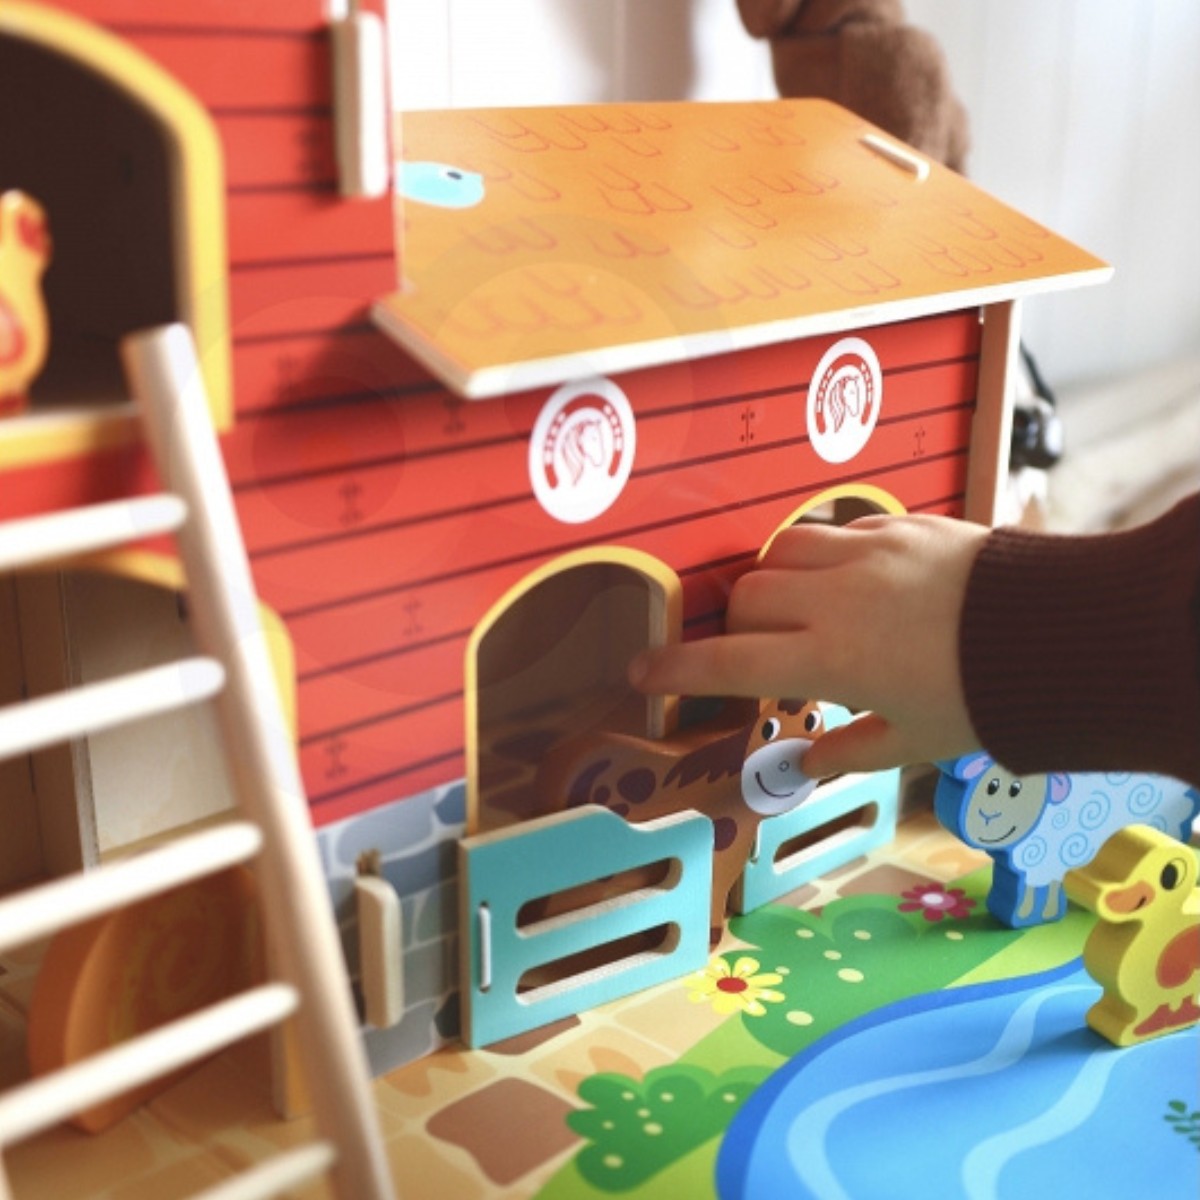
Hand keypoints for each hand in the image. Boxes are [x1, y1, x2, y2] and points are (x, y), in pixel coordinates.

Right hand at [628, 514, 988, 776]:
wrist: (1054, 630)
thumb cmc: (981, 698)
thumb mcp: (913, 740)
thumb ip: (849, 749)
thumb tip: (804, 765)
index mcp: (831, 660)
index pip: (729, 663)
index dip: (675, 668)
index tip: (638, 670)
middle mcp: (835, 600)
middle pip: (746, 596)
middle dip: (738, 623)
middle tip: (759, 646)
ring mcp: (865, 554)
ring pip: (781, 550)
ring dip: (774, 579)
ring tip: (795, 603)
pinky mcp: (897, 524)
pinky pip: (835, 528)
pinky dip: (824, 552)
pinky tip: (848, 575)